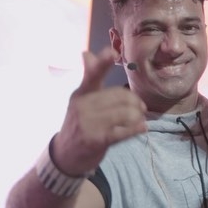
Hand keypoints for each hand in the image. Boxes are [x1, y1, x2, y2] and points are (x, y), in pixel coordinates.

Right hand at [52, 47, 147, 175]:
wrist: (65, 155)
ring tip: (140, 119)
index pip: (92, 75)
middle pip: (120, 96)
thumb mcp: (80, 100)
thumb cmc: (79, 124)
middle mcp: (83, 106)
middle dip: (135, 102)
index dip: (102, 62)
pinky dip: (137, 129)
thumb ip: (89, 78)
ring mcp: (89, 123)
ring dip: (138, 116)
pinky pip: (124, 131)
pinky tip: (142, 128)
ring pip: (125, 113)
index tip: (112, 52)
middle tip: (141, 108)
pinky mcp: (97, 140)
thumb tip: (86, 53)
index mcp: (81, 93)